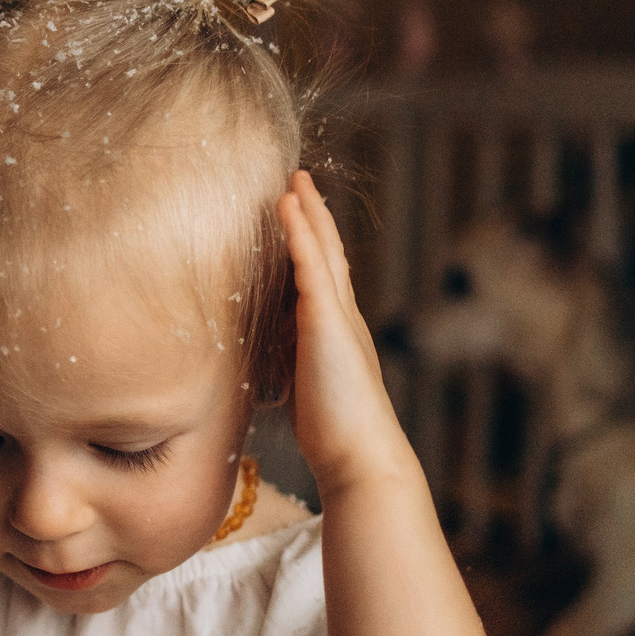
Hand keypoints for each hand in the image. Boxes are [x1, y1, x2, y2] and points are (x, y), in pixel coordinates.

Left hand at [277, 172, 414, 496]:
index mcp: (335, 333)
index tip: (296, 215)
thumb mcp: (306, 387)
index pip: (322, 278)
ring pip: (322, 251)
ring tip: (293, 179)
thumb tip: (272, 361)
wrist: (361, 456)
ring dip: (306, 212)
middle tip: (298, 180)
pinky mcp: (327, 321)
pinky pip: (311, 265)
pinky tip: (287, 205)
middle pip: (327, 253)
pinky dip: (300, 232)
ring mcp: (337, 316)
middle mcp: (341, 317)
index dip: (310, 245)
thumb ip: (293, 364)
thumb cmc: (333, 433)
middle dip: (312, 217)